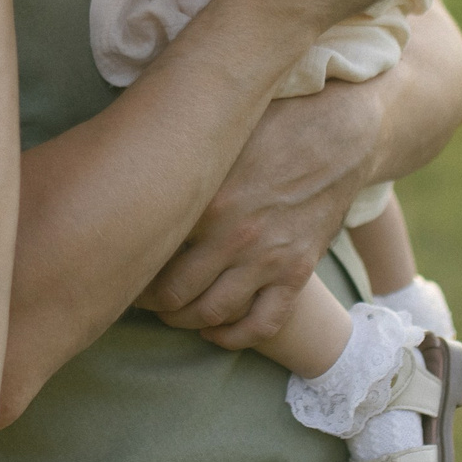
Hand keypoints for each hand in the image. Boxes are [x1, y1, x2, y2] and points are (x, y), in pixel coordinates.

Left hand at [136, 81, 383, 345]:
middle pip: (174, 293)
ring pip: (212, 314)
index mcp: (207, 200)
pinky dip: (233, 337)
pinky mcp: (297, 271)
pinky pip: (263, 323)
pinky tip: (215, 332)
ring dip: (184, 321)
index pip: (151, 250)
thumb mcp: (220, 136)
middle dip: (150, 302)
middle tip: (139, 297)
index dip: (128, 264)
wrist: (340, 133)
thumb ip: (182, 164)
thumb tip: (130, 173)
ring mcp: (268, 258)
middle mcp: (234, 236)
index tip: (120, 262)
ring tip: (172, 313)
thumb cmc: (272, 124)